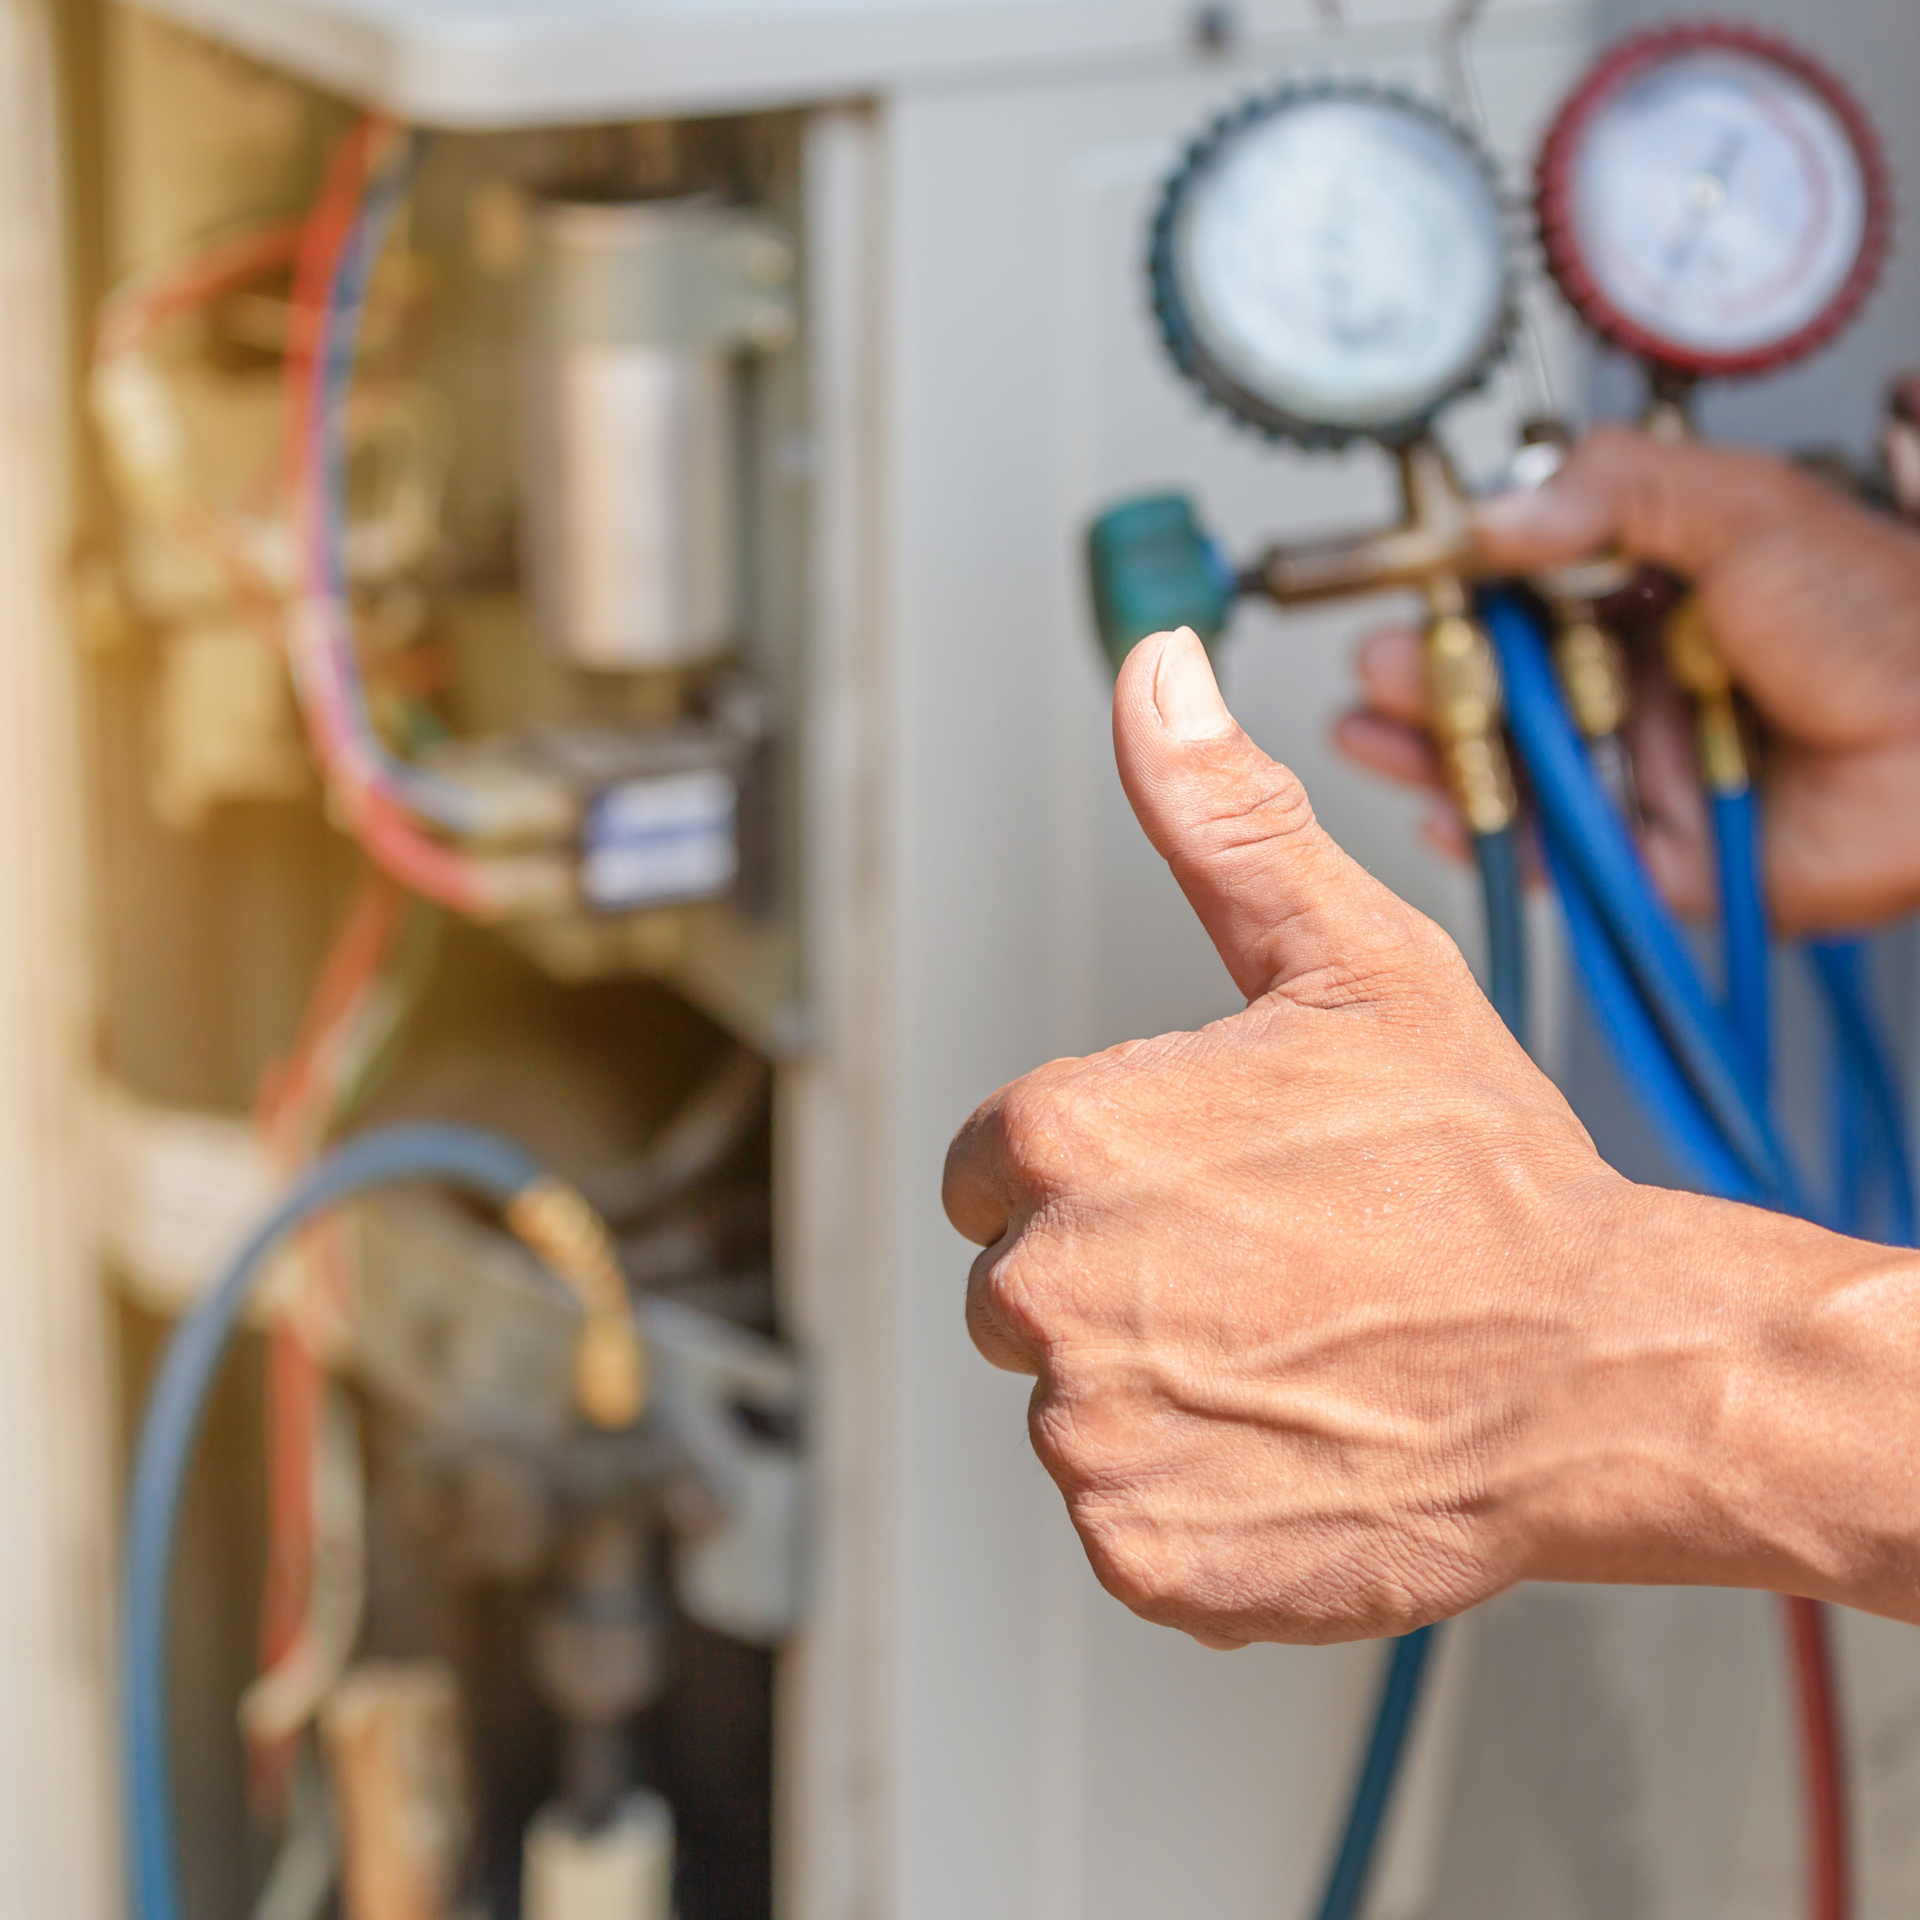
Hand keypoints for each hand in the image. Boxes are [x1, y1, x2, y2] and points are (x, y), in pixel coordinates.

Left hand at [946, 630, 1677, 1645]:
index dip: (1093, 1173)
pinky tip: (1291, 1438)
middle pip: (1018, 1288)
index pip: (987, 1169)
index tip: (1195, 1186)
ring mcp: (1091, 1434)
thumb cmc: (1482, 1175)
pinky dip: (1192, 1491)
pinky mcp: (1142, 1550)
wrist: (1601, 1371)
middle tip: (1264, 1267)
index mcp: (1061, 1140)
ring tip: (1291, 1350)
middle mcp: (1047, 1289)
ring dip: (1158, 1386)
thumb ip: (1219, 819)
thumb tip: (1154, 674)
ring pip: (1072, 1403)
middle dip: (1114, 1278)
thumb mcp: (1350, 961)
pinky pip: (1124, 1512)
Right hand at [1336, 425, 1919, 934]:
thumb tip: (1496, 513)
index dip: (1457, 593)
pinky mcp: (1659, 856)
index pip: (1528, 592)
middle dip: (1429, 678)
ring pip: (1516, 769)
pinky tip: (1445, 814)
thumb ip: (1614, 491)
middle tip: (1378, 667)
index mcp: (1658, 594)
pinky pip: (1558, 857)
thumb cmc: (1887, 617)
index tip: (1402, 586)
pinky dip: (1496, 842)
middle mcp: (1642, 682)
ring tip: (1375, 734)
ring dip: (1438, 754)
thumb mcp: (1743, 508)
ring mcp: (1647, 771)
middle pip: (1503, 687)